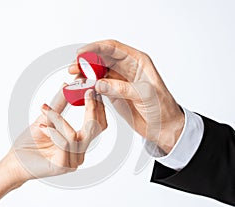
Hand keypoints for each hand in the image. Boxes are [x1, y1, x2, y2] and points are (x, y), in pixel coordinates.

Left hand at [9, 86, 106, 181]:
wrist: (14, 162)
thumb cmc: (29, 143)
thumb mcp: (46, 118)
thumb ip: (59, 104)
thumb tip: (67, 86)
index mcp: (79, 142)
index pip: (98, 125)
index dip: (98, 108)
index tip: (92, 89)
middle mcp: (79, 152)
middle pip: (94, 129)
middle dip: (91, 109)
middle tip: (85, 92)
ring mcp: (72, 161)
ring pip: (74, 134)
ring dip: (58, 119)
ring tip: (45, 111)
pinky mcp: (62, 166)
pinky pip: (64, 143)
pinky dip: (53, 131)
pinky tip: (41, 127)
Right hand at [69, 40, 183, 152]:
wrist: (163, 127)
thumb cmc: (162, 108)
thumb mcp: (145, 95)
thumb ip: (121, 88)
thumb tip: (99, 84)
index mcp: (138, 61)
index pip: (113, 48)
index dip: (96, 48)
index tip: (82, 52)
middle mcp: (127, 68)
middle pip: (102, 58)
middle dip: (86, 61)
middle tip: (74, 67)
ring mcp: (119, 81)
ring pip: (97, 72)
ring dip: (85, 74)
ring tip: (74, 79)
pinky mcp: (113, 93)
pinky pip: (97, 86)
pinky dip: (88, 86)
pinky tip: (81, 88)